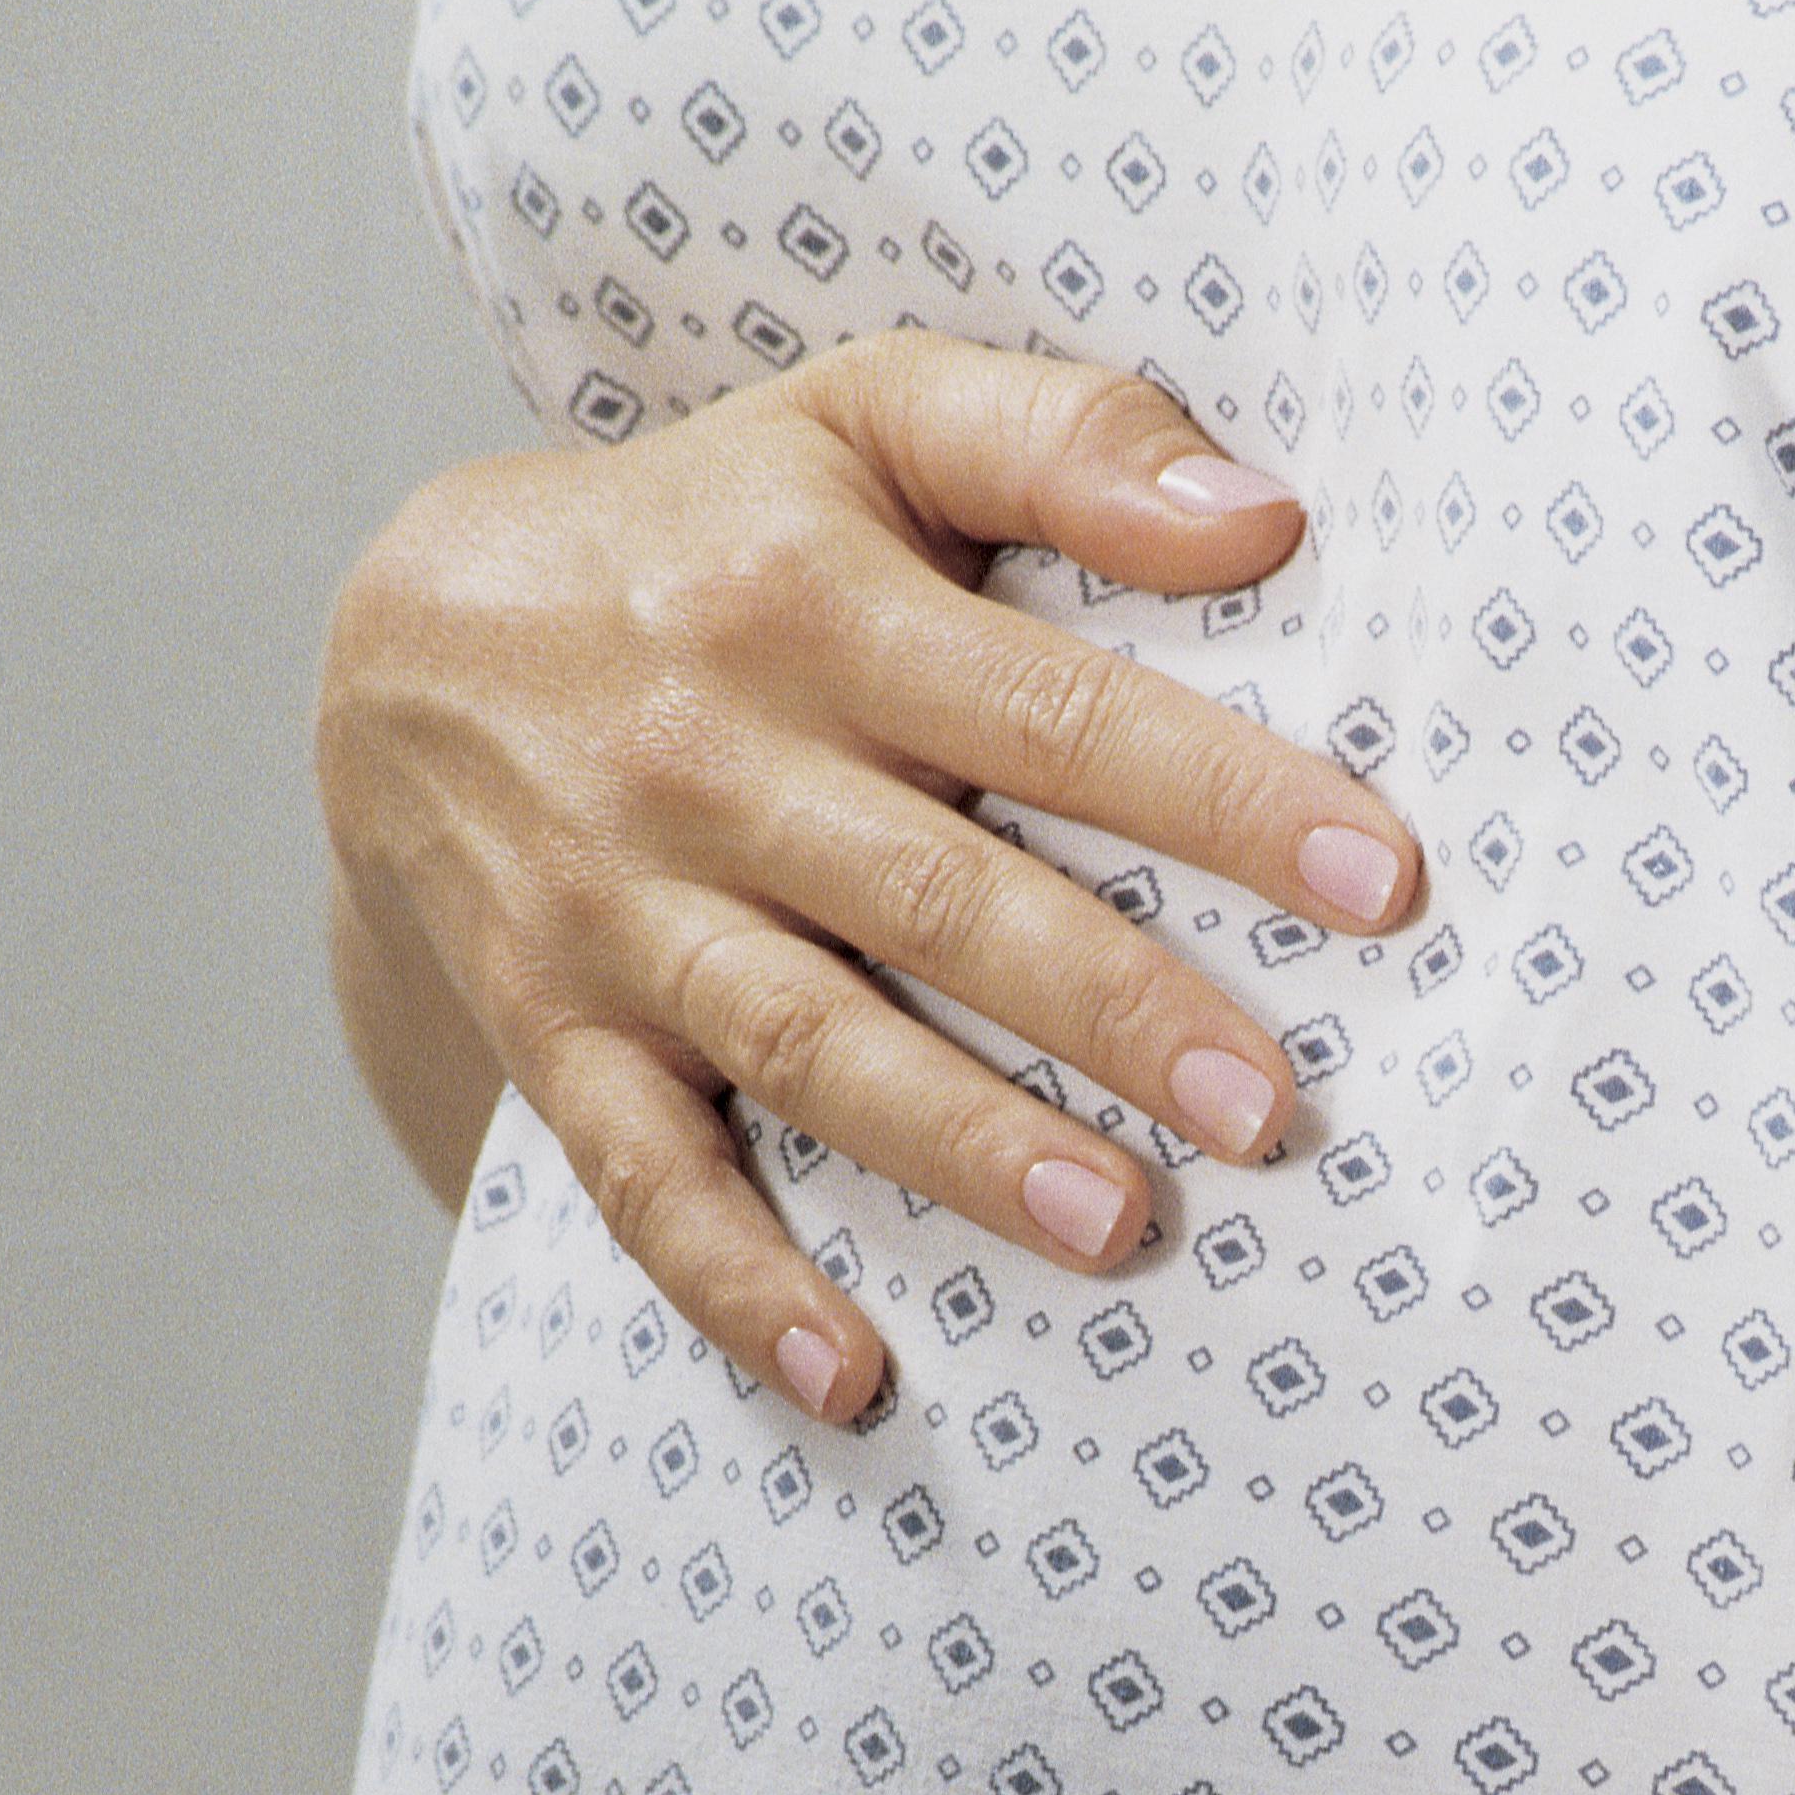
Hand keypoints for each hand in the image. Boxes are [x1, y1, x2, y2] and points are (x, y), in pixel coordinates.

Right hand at [324, 329, 1427, 1421]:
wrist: (416, 640)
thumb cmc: (720, 530)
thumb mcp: (869, 416)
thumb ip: (1069, 441)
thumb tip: (1268, 516)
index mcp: (815, 602)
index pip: (1053, 713)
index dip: (1221, 798)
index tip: (1378, 882)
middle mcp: (715, 761)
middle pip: (940, 898)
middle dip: (1111, 1006)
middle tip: (1265, 1104)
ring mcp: (628, 910)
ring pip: (809, 1043)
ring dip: (963, 1147)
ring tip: (1117, 1228)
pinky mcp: (556, 1028)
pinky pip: (641, 1174)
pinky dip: (736, 1284)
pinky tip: (850, 1378)